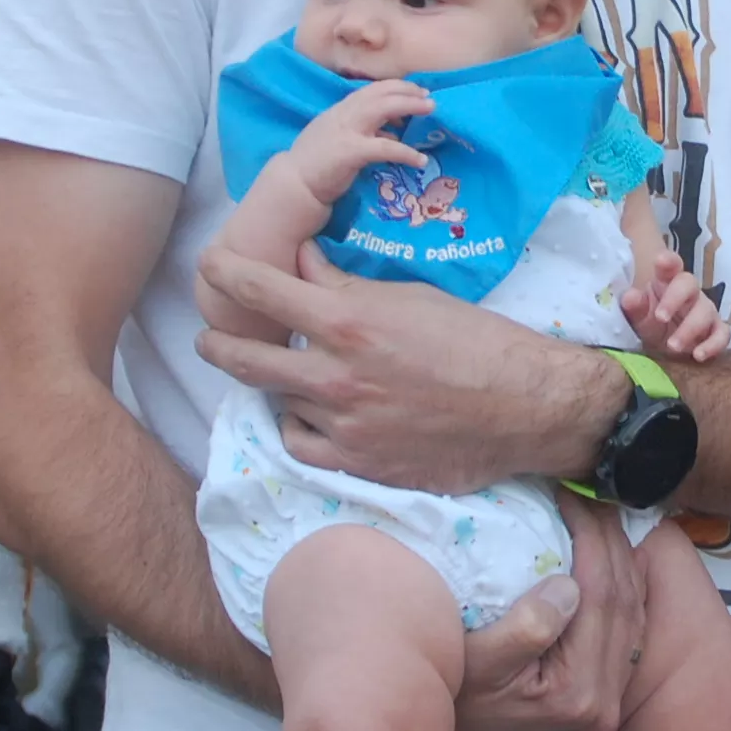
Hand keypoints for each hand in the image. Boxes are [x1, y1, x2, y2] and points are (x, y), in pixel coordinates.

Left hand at [194, 240, 604, 492]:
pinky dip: (298, 427)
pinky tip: (307, 415)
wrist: (523, 409)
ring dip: (276, 385)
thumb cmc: (475, 341)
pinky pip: (301, 445)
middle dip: (217, 343)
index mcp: (348, 323)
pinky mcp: (357, 465)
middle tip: (208, 336)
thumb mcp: (409, 298)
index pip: (264, 292)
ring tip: (281, 374)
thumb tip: (301, 265)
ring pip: (277, 401)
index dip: (228, 274)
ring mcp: (342, 426)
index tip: (208, 266)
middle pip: (246, 358)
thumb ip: (345, 287)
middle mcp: (334, 377)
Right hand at [287, 79, 434, 208]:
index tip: (415, 91)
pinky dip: (406, 152)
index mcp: (340, 110)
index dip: (395, 87)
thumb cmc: (314, 164)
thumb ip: (360, 129)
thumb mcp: (337, 137)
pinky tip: (420, 159)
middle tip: (429, 97)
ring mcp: (347, 131)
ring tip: (431, 109)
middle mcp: (344, 114)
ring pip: (383, 108)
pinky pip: (385, 147)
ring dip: (410, 106)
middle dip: (407, 91)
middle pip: (380, 92)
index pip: (370, 90)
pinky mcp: (351, 152)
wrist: (293, 184)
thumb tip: (388, 129)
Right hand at [450, 496, 647, 730]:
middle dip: (612, 540)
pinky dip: (623, 591)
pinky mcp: (602, 702)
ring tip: (602, 516)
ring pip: (632, 615)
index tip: (573, 495)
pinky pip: (627, 634)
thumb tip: (569, 584)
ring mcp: (607, 706)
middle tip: (592, 495)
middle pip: (624, 602)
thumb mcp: (476, 662)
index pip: (601, 595)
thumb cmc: (449, 701)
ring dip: (622, 561)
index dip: (592, 536)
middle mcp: (604, 703)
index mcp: (578, 692)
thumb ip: (526, 628)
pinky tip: (610, 560)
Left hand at [624, 250, 728, 362]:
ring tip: (673, 346)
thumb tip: (630, 297)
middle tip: (659, 318)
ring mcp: (706, 310)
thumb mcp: (638, 317)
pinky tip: (698, 355)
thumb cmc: (651, 323)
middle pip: (689, 283)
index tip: (661, 261)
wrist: (664, 349)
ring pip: (706, 311)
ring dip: (690, 328)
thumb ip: (634, 307)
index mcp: (667, 281)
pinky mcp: (716, 330)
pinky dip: (713, 345)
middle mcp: (690, 292)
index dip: (668, 260)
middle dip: (675, 299)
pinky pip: (722, 334)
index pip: (671, 264)